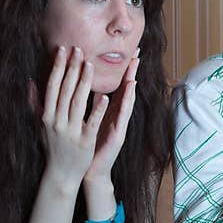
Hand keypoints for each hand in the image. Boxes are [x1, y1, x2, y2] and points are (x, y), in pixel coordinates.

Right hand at [41, 46, 108, 191]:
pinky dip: (97, 109)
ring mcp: (70, 131)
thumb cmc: (53, 147)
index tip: (62, 50)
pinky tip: (104, 96)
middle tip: (79, 49)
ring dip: (83, 82)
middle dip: (72, 68)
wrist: (60, 174)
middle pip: (64, 90)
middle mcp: (56, 121)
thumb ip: (36, 103)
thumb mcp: (41, 124)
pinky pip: (91, 122)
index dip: (57, 67)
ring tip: (90, 64)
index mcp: (47, 115)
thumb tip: (29, 82)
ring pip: (77, 102)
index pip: (52, 86)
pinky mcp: (85, 141)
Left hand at [85, 53, 139, 183]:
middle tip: (137, 52)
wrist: (90, 170)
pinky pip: (122, 115)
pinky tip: (128, 90)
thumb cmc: (87, 145)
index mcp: (108, 111)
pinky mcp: (118, 134)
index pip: (115, 86)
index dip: (121, 69)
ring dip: (131, 84)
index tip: (125, 52)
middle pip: (125, 89)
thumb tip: (85, 85)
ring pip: (126, 100)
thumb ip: (89, 104)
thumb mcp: (88, 121)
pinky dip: (126, 102)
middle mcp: (116, 116)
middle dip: (131, 71)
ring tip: (134, 68)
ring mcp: (119, 125)